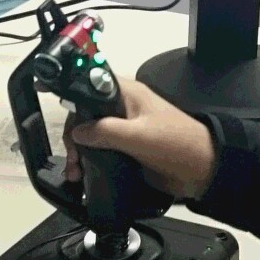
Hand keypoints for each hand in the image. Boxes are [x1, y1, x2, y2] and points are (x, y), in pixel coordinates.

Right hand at [64, 77, 215, 199]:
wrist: (202, 170)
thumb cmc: (175, 144)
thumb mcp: (138, 136)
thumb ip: (105, 131)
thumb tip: (78, 132)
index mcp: (127, 94)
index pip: (90, 85)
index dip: (72, 95)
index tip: (57, 112)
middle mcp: (123, 108)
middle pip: (85, 114)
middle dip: (74, 135)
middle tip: (72, 158)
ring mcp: (124, 129)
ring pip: (90, 134)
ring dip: (79, 152)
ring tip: (75, 173)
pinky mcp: (126, 149)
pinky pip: (100, 151)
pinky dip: (89, 161)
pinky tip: (83, 175)